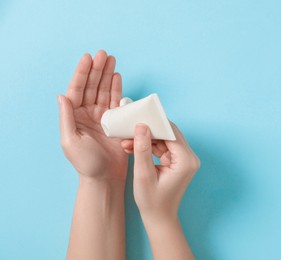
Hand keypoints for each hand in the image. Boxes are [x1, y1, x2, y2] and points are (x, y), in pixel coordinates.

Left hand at [58, 50, 127, 179]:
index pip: (77, 89)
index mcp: (74, 116)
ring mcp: (102, 116)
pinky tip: (117, 76)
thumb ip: (66, 117)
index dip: (83, 73)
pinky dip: (117, 88)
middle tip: (104, 54)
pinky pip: (115, 101)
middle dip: (97, 69)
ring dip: (108, 75)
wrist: (106, 177)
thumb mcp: (70, 141)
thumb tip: (61, 96)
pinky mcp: (115, 121)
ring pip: (104, 90)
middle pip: (92, 86)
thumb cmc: (87, 163)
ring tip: (112, 60)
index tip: (88, 58)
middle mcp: (87, 113)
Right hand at [121, 123, 199, 219]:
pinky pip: (162, 147)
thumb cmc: (152, 201)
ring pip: (164, 139)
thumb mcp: (144, 175)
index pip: (171, 134)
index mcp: (186, 161)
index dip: (155, 124)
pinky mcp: (176, 161)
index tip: (138, 118)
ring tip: (126, 141)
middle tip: (130, 128)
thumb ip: (142, 150)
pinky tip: (132, 147)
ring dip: (145, 139)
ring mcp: (183, 159)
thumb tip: (141, 127)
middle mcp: (189, 158)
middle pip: (169, 134)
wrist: (159, 217)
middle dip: (148, 130)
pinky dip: (148, 146)